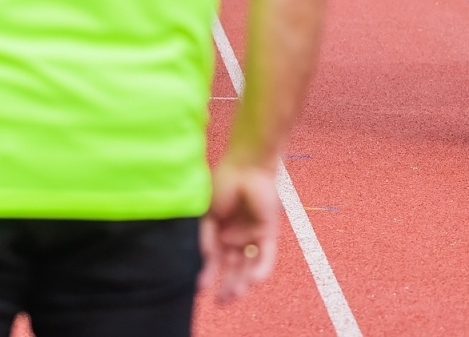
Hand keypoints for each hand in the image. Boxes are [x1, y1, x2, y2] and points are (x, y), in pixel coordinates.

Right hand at [200, 161, 279, 303]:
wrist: (245, 166)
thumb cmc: (222, 184)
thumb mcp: (207, 215)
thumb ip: (206, 239)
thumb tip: (205, 262)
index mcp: (218, 233)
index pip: (214, 260)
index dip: (208, 275)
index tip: (201, 288)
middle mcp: (235, 237)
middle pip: (232, 267)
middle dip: (227, 285)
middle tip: (221, 302)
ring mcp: (251, 235)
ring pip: (247, 265)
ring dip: (242, 282)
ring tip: (234, 296)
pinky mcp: (267, 231)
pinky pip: (266, 255)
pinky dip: (260, 268)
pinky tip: (252, 280)